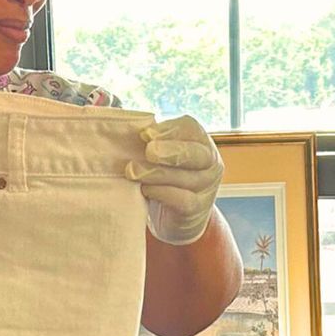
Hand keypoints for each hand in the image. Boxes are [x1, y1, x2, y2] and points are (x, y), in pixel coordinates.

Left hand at [129, 114, 222, 244]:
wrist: (174, 215)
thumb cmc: (163, 176)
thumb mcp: (159, 154)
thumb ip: (148, 139)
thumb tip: (125, 120)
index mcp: (199, 140)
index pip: (190, 128)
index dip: (169, 130)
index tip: (145, 134)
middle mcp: (209, 161)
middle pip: (196, 153)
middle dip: (171, 151)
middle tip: (149, 151)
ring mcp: (207, 186)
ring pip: (187, 178)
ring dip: (158, 174)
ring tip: (133, 171)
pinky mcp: (198, 208)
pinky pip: (183, 200)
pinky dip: (162, 193)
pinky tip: (145, 190)